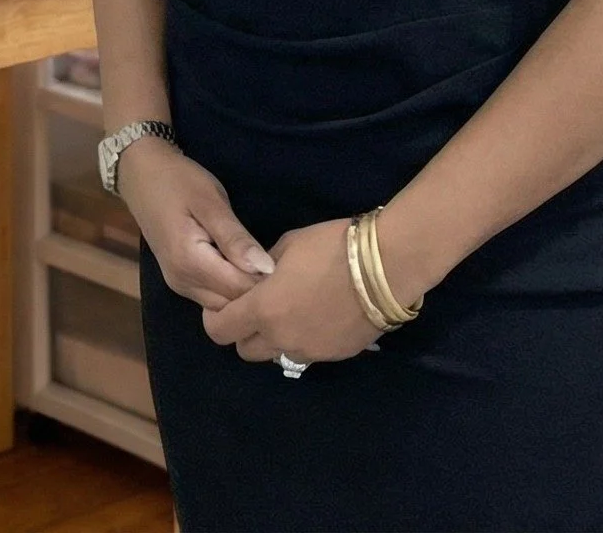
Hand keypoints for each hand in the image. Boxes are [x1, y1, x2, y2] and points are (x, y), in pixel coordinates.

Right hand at [117, 140, 274, 310]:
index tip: (285, 263)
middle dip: (258, 290)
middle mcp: (183, 282)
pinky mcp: (180, 281)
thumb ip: (235, 238)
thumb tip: (266, 269)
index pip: (239, 291)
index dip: (266, 282)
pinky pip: (213, 297)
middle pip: (232, 304)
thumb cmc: (178, 181)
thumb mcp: (210, 201)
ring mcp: (179, 285)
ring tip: (262, 262)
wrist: (140, 173)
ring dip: (244, 291)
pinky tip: (243, 265)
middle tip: (279, 262)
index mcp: (190, 262)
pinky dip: (231, 287)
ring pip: (223, 306)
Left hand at [199, 219, 380, 366]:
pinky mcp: (335, 356)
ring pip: (277, 355)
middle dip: (245, 332)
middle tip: (258, 309)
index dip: (216, 319)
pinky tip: (320, 316)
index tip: (225, 305)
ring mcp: (310, 351)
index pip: (220, 331)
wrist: (386, 267)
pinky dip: (305, 339)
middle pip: (246, 351)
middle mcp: (281, 338)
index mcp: (263, 309)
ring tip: (292, 312)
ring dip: (275, 339)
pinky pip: (308, 353)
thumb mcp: (288, 245)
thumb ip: (263, 269)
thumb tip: (258, 278)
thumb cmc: (332, 246)